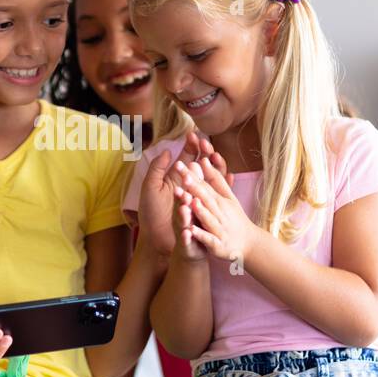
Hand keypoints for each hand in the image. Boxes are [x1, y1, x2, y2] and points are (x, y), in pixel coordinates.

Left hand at [138, 133, 228, 255]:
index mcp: (180, 179)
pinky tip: (227, 180)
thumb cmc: (152, 214)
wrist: (156, 241)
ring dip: (213, 171)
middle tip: (208, 147)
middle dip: (207, 156)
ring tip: (211, 161)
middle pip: (204, 166)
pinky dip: (220, 191)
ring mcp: (200, 200)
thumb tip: (167, 150)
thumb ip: (157, 169)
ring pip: (211, 182)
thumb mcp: (150, 189)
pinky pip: (215, 202)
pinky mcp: (204, 214)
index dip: (194, 146)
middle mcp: (193, 187)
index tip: (196, 135)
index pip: (190, 158)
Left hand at [173, 156, 256, 263]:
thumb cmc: (235, 218)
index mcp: (219, 201)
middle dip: (195, 188)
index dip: (192, 176)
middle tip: (184, 176)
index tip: (180, 164)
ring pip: (208, 218)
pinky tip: (190, 230)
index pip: (204, 186)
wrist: (250, 243)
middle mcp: (219, 213)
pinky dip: (200, 235)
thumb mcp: (228, 197)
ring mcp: (219, 229)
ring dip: (199, 210)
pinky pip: (208, 239)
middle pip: (206, 199)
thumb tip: (204, 159)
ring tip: (190, 201)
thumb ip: (215, 179)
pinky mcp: (217, 244)